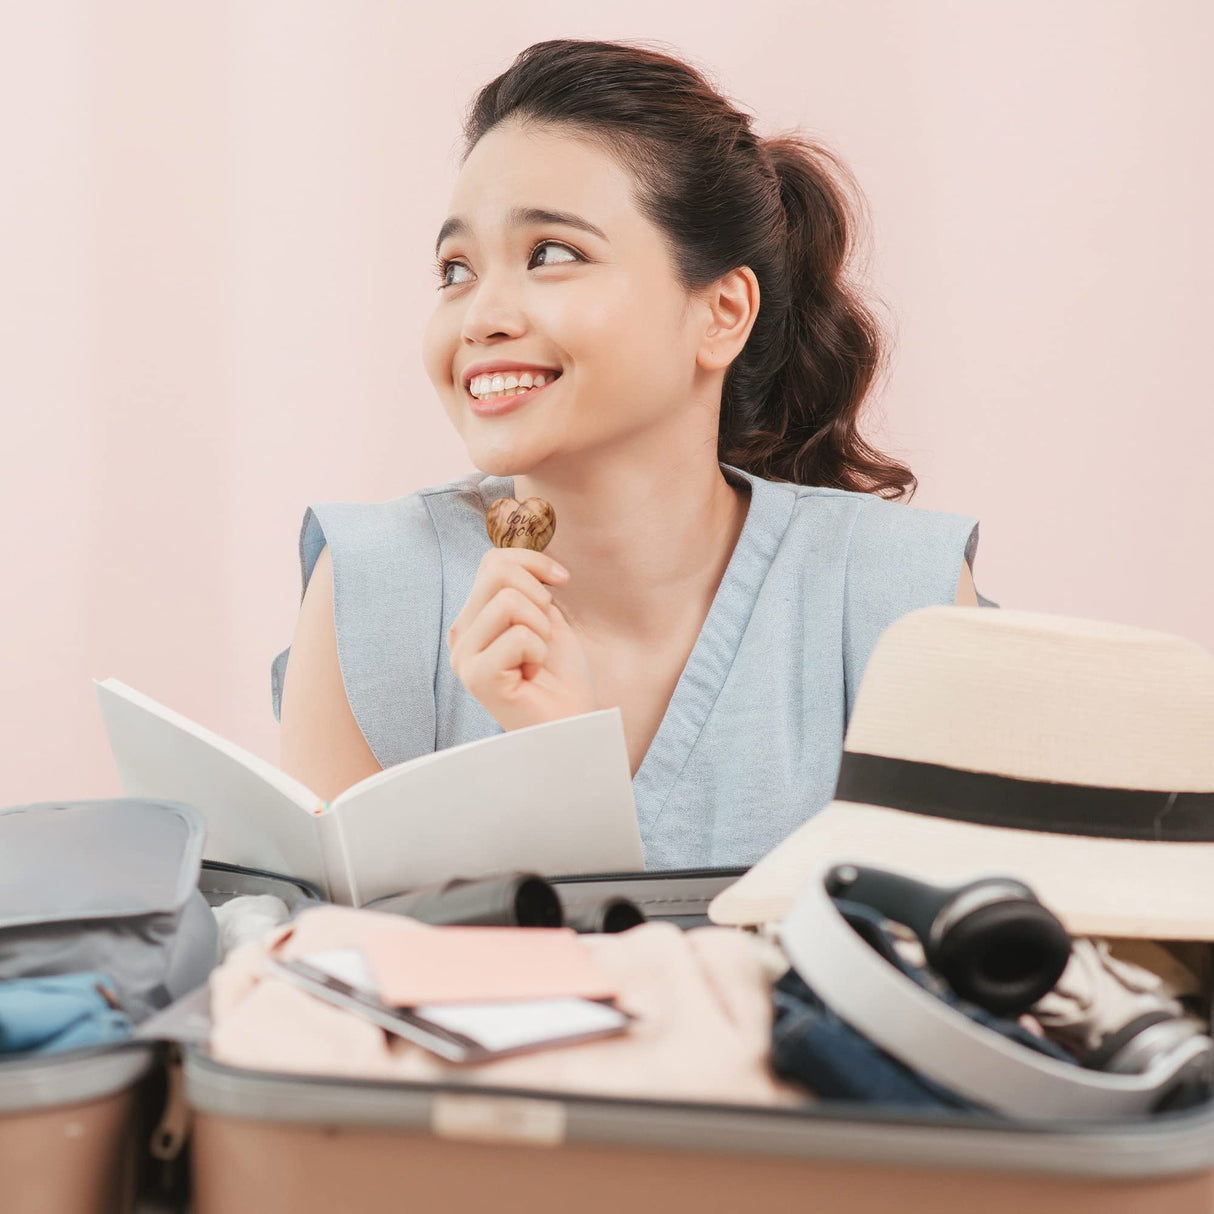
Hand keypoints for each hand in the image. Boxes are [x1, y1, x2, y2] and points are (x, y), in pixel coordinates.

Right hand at [447, 547, 599, 731]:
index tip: (562, 580)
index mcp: (473, 620)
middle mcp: (460, 637)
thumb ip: (526, 585)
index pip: (493, 561)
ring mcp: (464, 658)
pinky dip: (539, 651)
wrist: (573, 724)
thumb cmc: (562, 677)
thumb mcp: (547, 617)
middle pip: (498, 572)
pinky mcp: (476, 678)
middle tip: (544, 637)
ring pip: (509, 601)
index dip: (534, 562)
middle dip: (539, 598)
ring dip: (541, 629)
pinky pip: (518, 635)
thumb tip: (519, 555)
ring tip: (538, 659)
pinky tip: (533, 676)